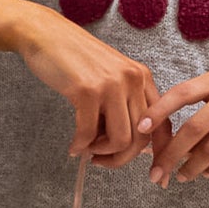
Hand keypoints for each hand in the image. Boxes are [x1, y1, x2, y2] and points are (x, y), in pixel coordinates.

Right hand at [15, 7, 163, 166]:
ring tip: (87, 150)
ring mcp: (111, 85)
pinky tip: (73, 146)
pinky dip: (80, 146)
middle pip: (141, 138)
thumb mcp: (110, 77)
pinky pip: (89, 133)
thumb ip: (123, 105)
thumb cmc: (75, 59)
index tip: (152, 173)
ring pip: (121, 140)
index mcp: (142, 78)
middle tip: (102, 162)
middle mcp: (133, 80)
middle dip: (121, 159)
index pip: (163, 124)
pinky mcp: (87, 91)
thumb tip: (128, 145)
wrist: (46, 34)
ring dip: (102, 153)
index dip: (159, 154)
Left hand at [142, 65, 208, 184]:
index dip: (158, 111)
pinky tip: (208, 173)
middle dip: (171, 154)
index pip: (181, 94)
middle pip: (194, 129)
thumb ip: (202, 100)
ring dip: (192, 167)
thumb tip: (169, 132)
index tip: (139, 128)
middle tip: (156, 171)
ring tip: (182, 175)